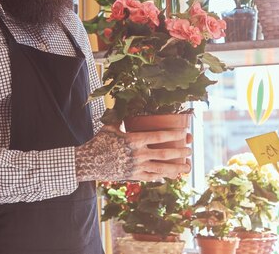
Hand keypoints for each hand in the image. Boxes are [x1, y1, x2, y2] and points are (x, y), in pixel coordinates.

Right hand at [74, 125, 191, 181]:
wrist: (89, 162)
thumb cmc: (99, 141)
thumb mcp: (110, 127)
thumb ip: (122, 117)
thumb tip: (126, 102)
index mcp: (133, 140)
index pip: (158, 136)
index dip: (173, 135)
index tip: (184, 133)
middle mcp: (137, 155)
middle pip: (164, 154)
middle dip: (179, 152)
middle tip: (189, 149)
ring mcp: (136, 168)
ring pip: (161, 169)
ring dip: (176, 168)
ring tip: (187, 166)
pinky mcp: (133, 177)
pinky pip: (151, 178)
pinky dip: (161, 176)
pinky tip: (169, 175)